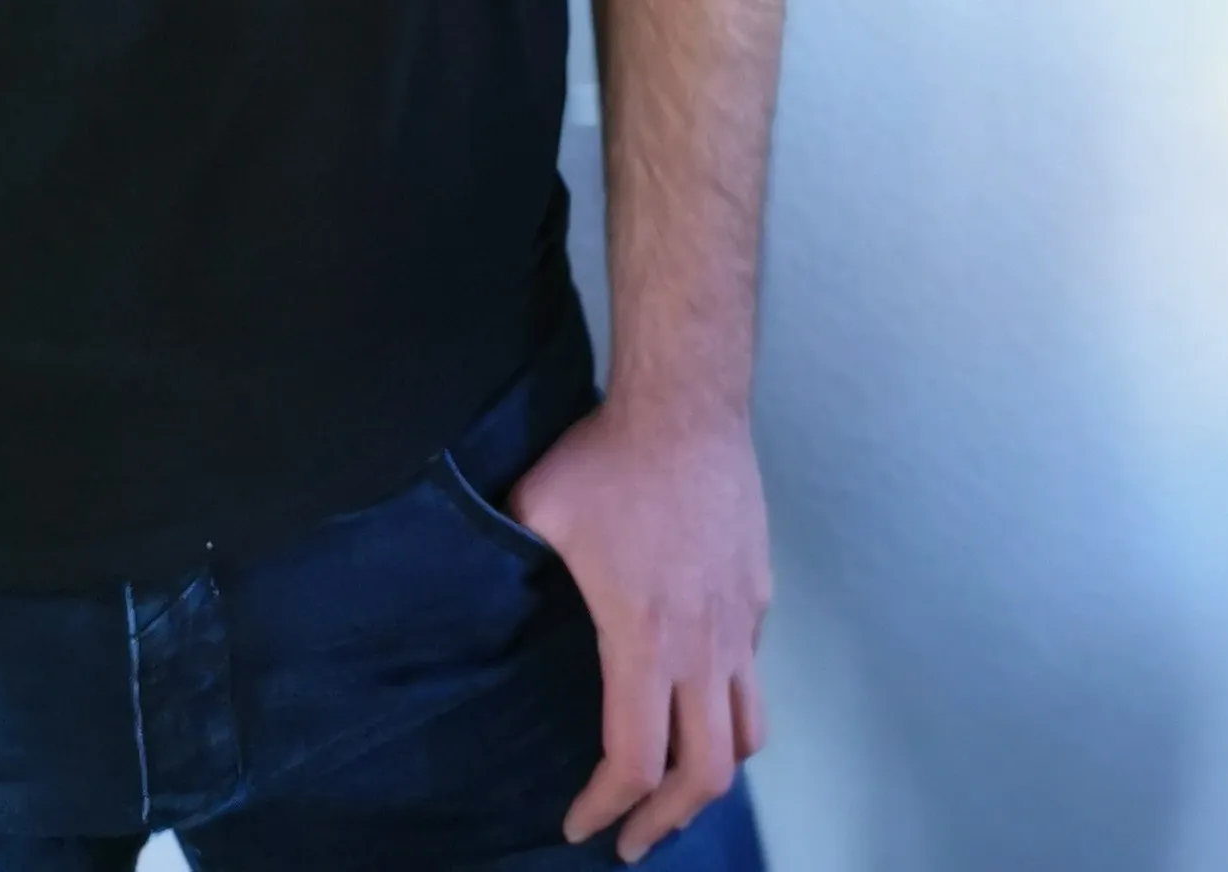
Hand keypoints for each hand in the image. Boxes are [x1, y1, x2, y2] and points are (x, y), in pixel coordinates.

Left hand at [508, 397, 769, 860]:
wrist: (686, 400)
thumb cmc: (606, 457)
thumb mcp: (535, 512)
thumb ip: (505, 564)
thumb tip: (469, 592)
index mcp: (643, 640)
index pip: (634, 761)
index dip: (604, 809)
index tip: (578, 826)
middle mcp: (702, 645)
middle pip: (704, 775)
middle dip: (665, 822)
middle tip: (631, 840)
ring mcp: (740, 621)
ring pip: (746, 734)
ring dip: (708, 777)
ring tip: (672, 793)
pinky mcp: (758, 592)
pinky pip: (751, 675)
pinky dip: (726, 710)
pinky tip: (694, 702)